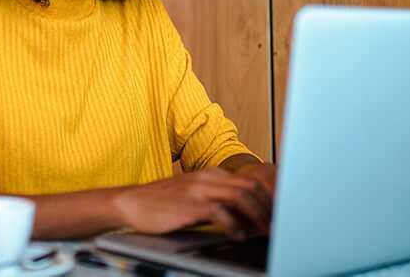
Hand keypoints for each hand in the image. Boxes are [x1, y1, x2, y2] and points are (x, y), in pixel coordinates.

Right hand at [112, 167, 270, 238]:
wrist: (132, 203)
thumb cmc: (163, 203)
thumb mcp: (193, 194)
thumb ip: (217, 200)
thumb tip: (245, 216)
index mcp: (211, 173)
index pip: (249, 180)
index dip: (267, 198)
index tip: (277, 214)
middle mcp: (208, 177)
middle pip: (250, 186)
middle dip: (268, 206)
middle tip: (278, 224)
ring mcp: (199, 189)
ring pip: (240, 196)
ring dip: (257, 215)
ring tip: (263, 231)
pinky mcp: (189, 205)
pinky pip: (220, 212)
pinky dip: (233, 224)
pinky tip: (237, 235)